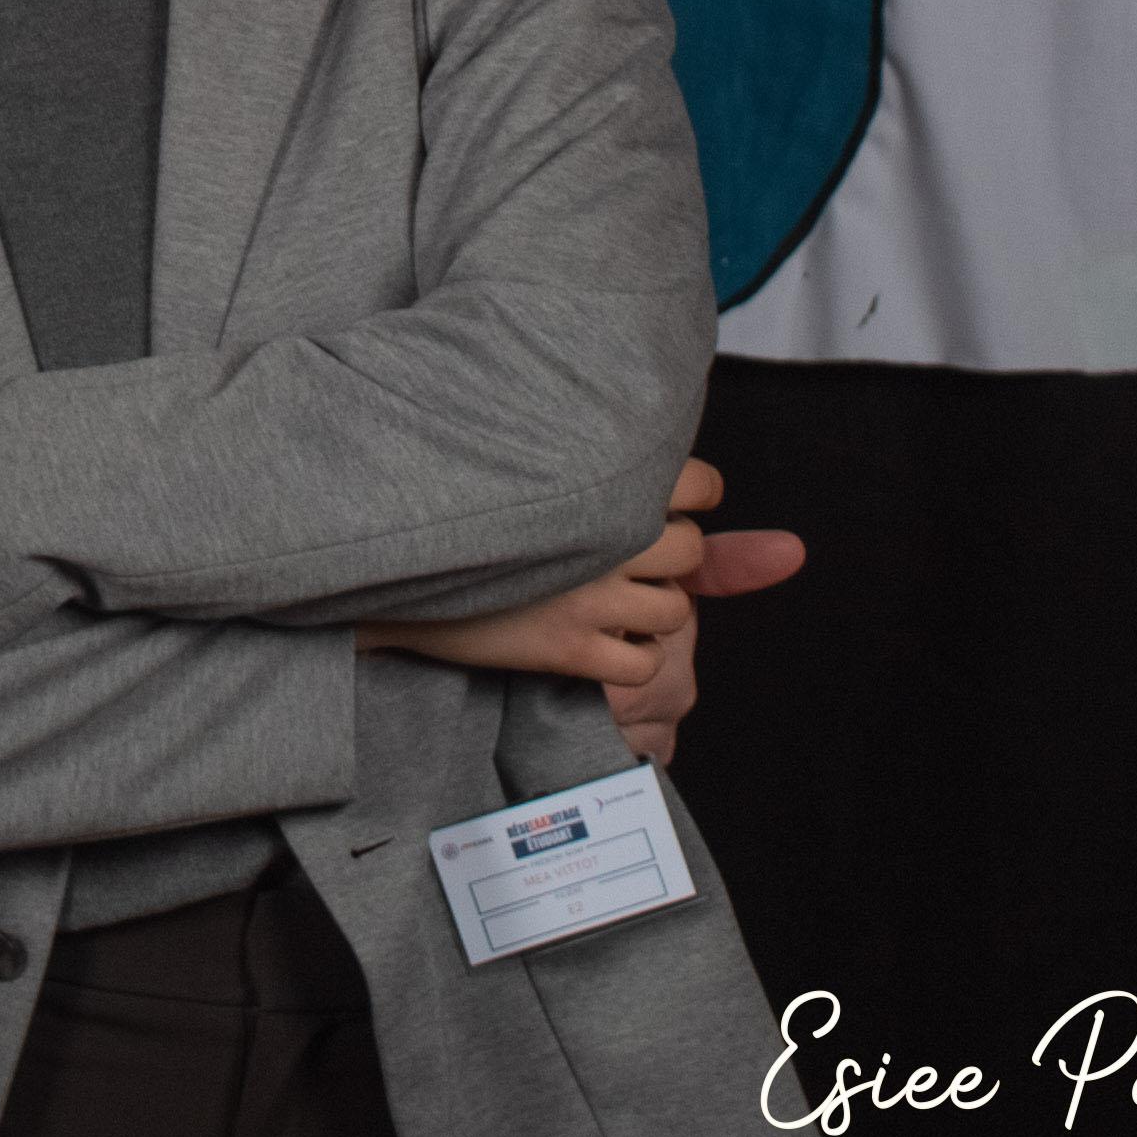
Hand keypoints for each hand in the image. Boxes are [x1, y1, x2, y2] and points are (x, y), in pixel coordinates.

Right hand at [363, 458, 810, 765]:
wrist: (386, 573)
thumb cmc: (475, 518)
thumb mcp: (550, 479)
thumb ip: (650, 487)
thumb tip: (750, 503)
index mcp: (592, 472)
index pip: (697, 482)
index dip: (687, 498)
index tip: (654, 504)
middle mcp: (597, 530)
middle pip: (689, 552)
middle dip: (664, 560)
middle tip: (605, 555)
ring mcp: (585, 592)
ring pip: (673, 611)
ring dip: (643, 609)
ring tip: (587, 594)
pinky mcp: (568, 648)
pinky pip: (644, 665)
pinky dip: (626, 658)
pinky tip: (583, 637)